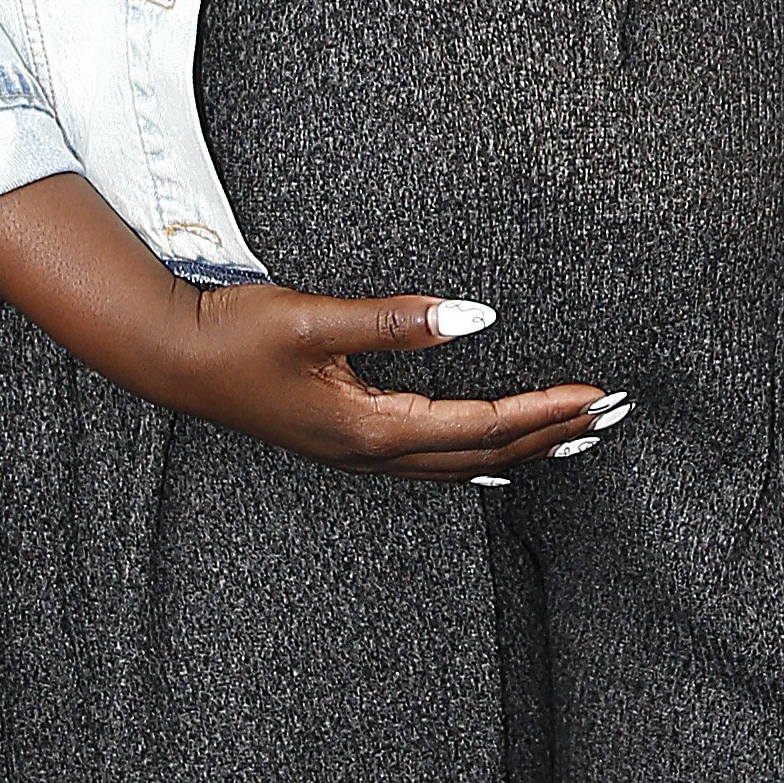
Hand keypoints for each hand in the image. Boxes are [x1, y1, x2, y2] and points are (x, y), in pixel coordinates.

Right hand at [0, 171, 623, 483]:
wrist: (170, 357)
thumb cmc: (236, 334)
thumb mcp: (316, 317)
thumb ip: (396, 321)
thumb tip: (475, 317)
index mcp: (371, 428)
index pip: (480, 425)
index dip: (543, 412)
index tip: (596, 396)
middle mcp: (370, 453)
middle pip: (483, 455)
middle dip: (551, 437)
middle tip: (613, 418)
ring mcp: (357, 454)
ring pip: (460, 465)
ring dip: (521, 451)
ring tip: (575, 439)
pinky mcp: (345, 441)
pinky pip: (429, 461)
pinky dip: (476, 456)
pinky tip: (493, 457)